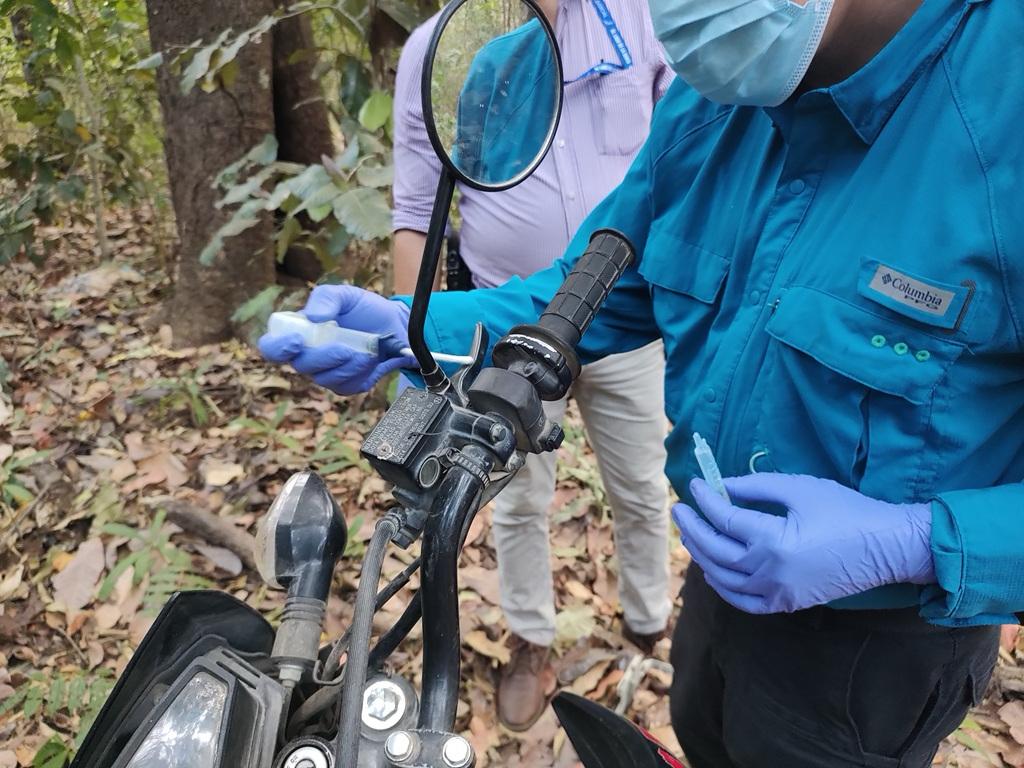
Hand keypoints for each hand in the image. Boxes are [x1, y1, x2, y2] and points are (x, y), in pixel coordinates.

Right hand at [259, 285, 414, 394]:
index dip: (278, 348)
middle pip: (300, 365)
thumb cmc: (364, 309)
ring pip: (324, 379)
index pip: (272, 347)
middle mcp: (307, 356)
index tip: (297, 341)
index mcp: (299, 332)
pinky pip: (345, 386)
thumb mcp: (346, 295)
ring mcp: (325, 372)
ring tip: (367, 351)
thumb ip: (326, 298)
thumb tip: (311, 317)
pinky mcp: (344, 385)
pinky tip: (370, 360)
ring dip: (347, 365)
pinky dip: (359, 373)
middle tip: (345, 348)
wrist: (396, 327)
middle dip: (323, 357)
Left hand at [672, 473, 934, 613]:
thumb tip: (722, 485)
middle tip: (680, 509)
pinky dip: (723, 586)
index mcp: (771, 540)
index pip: (723, 518)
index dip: (705, 499)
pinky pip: (743, 602)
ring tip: (691, 534)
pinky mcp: (786, 604)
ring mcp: (776, 593)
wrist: (886, 548)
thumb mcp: (799, 488)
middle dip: (692, 527)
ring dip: (701, 555)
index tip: (694, 484)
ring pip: (722, 577)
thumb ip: (756, 487)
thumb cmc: (846, 511)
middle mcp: (768, 571)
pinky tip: (712, 570)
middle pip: (714, 550)